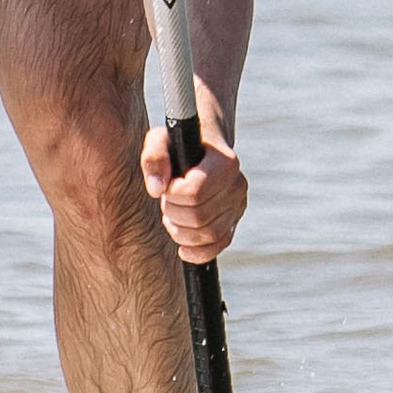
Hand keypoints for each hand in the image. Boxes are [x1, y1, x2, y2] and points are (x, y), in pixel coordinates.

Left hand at [143, 84, 246, 263]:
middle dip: (173, 213)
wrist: (201, 149)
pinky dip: (199, 252)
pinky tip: (182, 248)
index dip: (172, 194)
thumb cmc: (178, 143)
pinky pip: (218, 246)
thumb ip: (154, 157)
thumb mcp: (160, 139)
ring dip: (180, 230)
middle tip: (166, 200)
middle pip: (199, 217)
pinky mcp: (234, 221)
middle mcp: (237, 185)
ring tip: (172, 214)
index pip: (195, 192)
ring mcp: (238, 205)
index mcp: (225, 162)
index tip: (166, 185)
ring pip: (207, 235)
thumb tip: (157, 189)